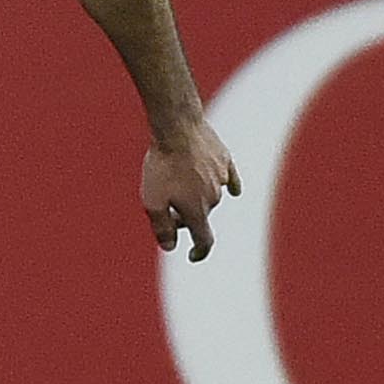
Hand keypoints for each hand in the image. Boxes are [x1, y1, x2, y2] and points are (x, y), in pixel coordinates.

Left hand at [143, 121, 239, 260]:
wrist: (177, 127)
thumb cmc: (162, 165)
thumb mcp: (152, 201)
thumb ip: (162, 227)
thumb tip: (170, 247)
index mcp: (198, 212)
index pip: (205, 241)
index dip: (199, 252)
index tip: (192, 256)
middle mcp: (214, 198)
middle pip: (202, 215)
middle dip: (186, 217)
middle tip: (167, 208)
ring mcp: (222, 178)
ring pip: (212, 195)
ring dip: (198, 197)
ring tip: (178, 182)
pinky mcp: (225, 159)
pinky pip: (230, 178)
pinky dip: (228, 184)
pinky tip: (231, 188)